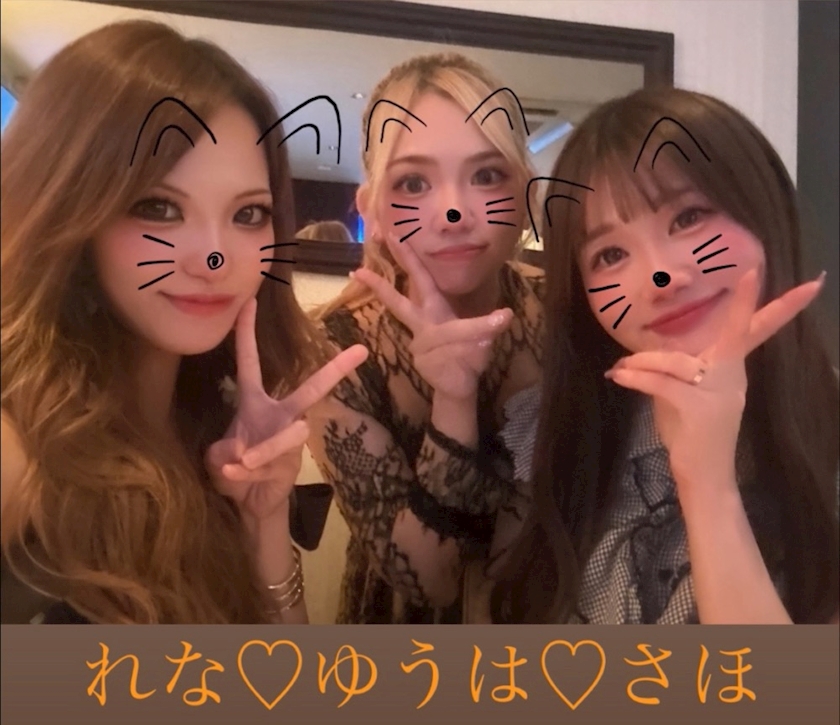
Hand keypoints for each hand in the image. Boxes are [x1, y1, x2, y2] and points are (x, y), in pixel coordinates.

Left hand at [205, 297, 368, 519]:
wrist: (249, 504)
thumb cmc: (234, 468)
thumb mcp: (217, 456)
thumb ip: (221, 452)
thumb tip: (240, 453)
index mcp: (254, 402)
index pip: (249, 362)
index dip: (247, 333)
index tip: (249, 301)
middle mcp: (278, 415)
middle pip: (310, 390)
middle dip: (335, 371)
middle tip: (360, 351)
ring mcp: (288, 441)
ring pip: (286, 436)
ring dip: (262, 450)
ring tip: (241, 462)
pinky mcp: (290, 466)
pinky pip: (269, 465)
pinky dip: (245, 473)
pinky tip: (232, 476)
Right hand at [351, 241, 511, 399]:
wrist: (458, 386)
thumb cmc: (466, 354)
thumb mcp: (478, 334)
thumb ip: (485, 324)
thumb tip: (505, 315)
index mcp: (431, 311)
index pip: (419, 280)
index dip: (407, 259)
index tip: (395, 235)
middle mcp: (422, 326)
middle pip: (401, 304)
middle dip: (383, 285)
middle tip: (366, 267)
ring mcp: (420, 346)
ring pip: (450, 332)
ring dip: (479, 330)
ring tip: (502, 320)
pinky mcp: (425, 364)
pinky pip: (455, 354)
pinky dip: (473, 354)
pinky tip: (478, 357)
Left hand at [605, 270, 824, 488]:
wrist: (703, 476)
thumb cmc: (693, 434)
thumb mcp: (686, 394)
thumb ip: (678, 371)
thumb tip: (647, 355)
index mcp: (731, 370)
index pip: (755, 331)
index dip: (778, 307)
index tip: (810, 283)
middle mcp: (731, 377)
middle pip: (738, 334)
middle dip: (747, 304)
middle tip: (753, 274)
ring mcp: (718, 393)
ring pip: (677, 362)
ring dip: (643, 364)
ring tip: (622, 369)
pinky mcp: (698, 409)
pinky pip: (663, 383)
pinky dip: (637, 378)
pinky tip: (619, 376)